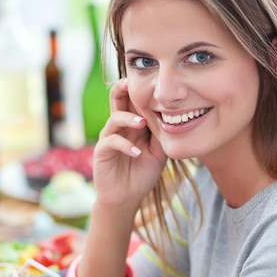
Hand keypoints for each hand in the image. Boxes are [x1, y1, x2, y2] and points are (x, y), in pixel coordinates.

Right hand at [92, 78, 166, 207]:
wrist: (127, 197)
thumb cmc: (143, 173)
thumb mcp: (158, 152)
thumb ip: (162, 134)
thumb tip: (174, 118)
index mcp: (132, 123)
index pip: (134, 99)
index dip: (141, 89)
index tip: (154, 80)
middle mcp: (119, 126)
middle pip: (117, 98)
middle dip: (124, 88)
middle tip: (133, 82)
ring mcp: (109, 137)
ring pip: (115, 118)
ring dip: (128, 119)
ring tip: (142, 123)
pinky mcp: (102, 152)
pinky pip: (111, 142)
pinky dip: (125, 146)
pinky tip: (137, 153)